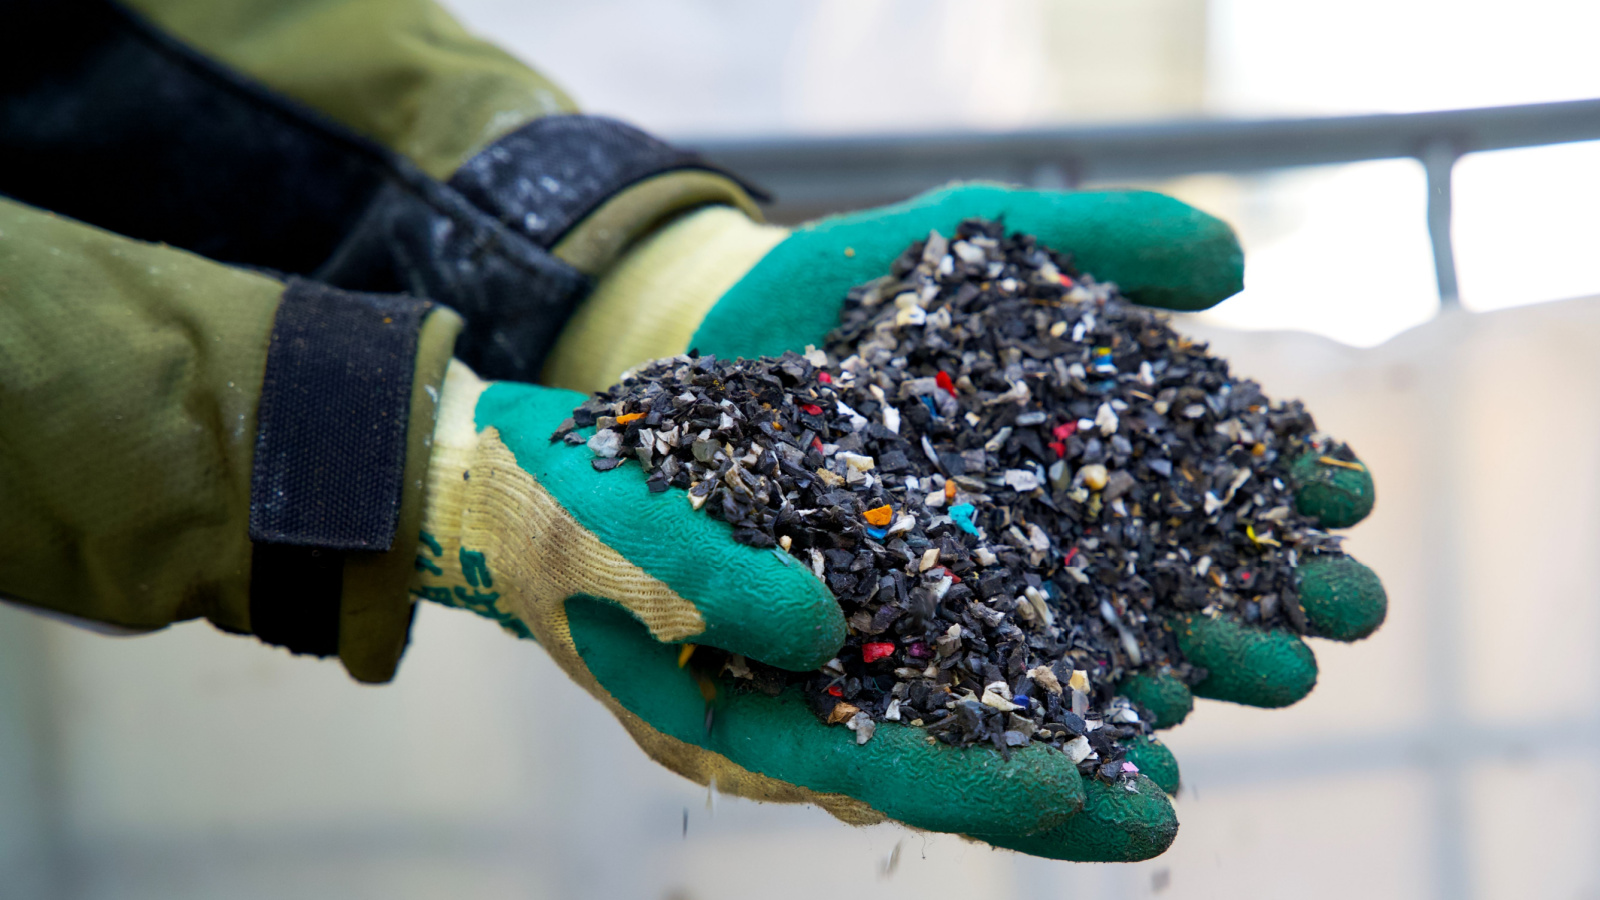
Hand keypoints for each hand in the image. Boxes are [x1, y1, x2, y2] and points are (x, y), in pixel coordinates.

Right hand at [426, 183, 1385, 860]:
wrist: (552, 470)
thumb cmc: (563, 515)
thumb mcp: (613, 535)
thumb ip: (700, 585)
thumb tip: (818, 629)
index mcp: (763, 721)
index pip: (905, 776)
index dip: (1010, 795)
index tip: (1124, 802)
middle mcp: (835, 694)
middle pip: (990, 733)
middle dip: (1114, 731)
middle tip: (1254, 707)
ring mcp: (864, 635)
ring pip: (1007, 658)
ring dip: (1123, 647)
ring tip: (1247, 631)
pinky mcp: (884, 568)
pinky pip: (988, 581)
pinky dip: (1071, 571)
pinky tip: (1161, 545)